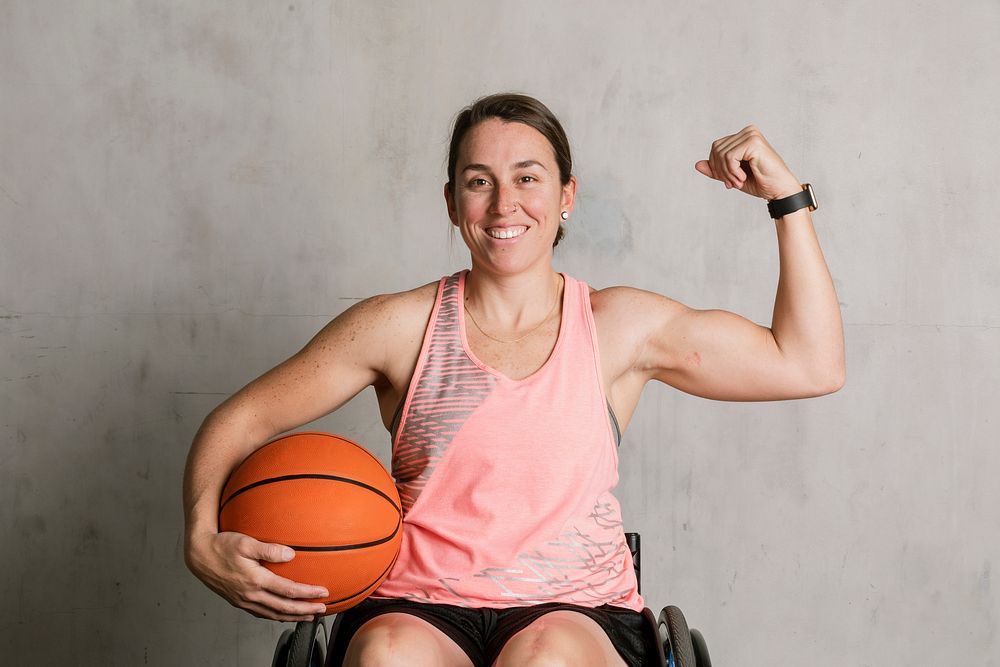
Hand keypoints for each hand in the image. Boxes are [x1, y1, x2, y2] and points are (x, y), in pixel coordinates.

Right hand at [185, 531, 328, 621]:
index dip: (307, 593)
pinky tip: (283, 614)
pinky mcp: (239, 601)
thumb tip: (291, 555)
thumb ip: (269, 549)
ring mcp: (244, 601)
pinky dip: (277, 616)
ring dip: (293, 617)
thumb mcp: (246, 542)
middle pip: (284, 608)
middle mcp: (250, 595)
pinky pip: (262, 613)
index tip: (323, 593)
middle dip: (305, 610)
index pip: (288, 591)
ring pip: (273, 614)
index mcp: (255, 581)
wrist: (199, 556)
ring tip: (308, 616)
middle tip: (322, 610)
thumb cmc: (222, 546)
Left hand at [695, 125, 801, 200]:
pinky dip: (732, 172)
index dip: (716, 166)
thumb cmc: (760, 182)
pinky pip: (729, 157)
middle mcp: (748, 132)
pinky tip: (742, 178)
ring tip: (738, 182)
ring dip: (726, 173)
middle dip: (720, 170)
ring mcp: (751, 135)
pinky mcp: (753, 142)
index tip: (728, 182)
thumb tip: (697, 164)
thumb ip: (715, 170)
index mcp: (743, 137)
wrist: (779, 190)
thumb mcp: (731, 176)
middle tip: (731, 184)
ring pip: (721, 153)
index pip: (716, 147)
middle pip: (716, 149)